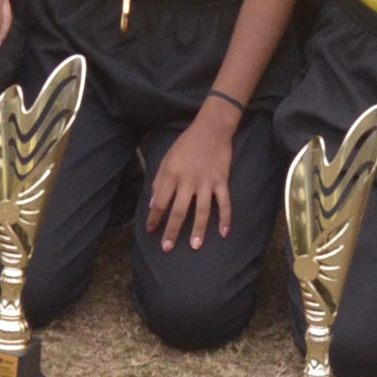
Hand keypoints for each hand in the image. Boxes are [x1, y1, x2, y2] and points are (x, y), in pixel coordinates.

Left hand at [145, 101, 241, 248]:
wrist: (212, 128)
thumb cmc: (186, 143)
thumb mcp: (167, 158)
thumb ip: (158, 181)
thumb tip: (152, 204)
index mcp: (171, 174)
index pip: (160, 202)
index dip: (154, 218)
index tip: (151, 231)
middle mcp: (188, 180)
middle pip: (178, 211)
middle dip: (172, 231)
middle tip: (167, 248)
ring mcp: (206, 182)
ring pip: (201, 211)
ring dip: (198, 230)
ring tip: (195, 246)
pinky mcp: (222, 181)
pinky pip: (224, 202)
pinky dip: (225, 218)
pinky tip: (224, 232)